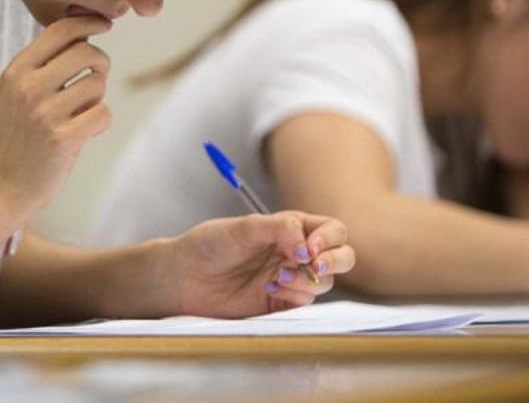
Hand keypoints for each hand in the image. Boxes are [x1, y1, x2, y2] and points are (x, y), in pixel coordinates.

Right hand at [0, 15, 112, 217]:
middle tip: (95, 77)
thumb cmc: (17, 136)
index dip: (88, 21)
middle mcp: (29, 87)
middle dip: (100, 62)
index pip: (59, 30)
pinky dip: (101, 120)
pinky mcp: (63, 139)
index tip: (104, 24)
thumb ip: (45, 64)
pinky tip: (87, 130)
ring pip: (97, 83)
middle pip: (86, 52)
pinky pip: (103, 112)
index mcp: (16, 71)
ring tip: (82, 111)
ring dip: (98, 96)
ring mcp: (45, 113)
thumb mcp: (18, 92)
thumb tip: (85, 31)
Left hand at [146, 212, 353, 316]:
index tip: (309, 249)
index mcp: (292, 227)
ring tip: (276, 276)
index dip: (329, 239)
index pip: (331, 230)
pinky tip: (270, 288)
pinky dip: (295, 294)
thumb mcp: (243, 227)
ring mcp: (292, 277)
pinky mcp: (282, 301)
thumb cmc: (209, 245)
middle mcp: (296, 252)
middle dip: (335, 261)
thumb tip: (308, 247)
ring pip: (326, 281)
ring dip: (307, 279)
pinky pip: (306, 300)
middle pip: (342, 256)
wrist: (185, 277)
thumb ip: (279, 229)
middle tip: (314, 265)